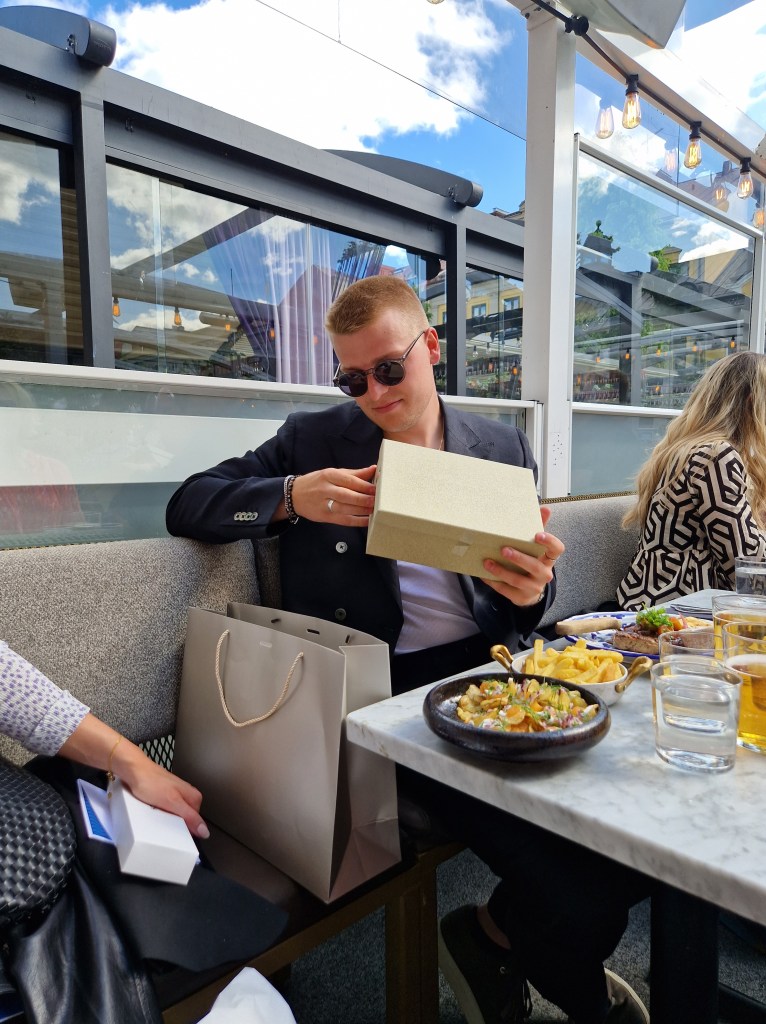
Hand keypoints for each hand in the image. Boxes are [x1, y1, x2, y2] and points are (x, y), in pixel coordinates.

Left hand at [59, 714, 209, 838]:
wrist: (133, 769)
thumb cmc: (151, 783)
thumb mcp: (172, 803)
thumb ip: (189, 817)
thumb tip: (205, 831)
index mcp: (194, 797)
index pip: (196, 823)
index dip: (187, 832)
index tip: (175, 838)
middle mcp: (187, 794)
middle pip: (186, 819)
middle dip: (176, 825)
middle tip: (164, 828)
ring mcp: (175, 793)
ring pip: (176, 814)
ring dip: (167, 819)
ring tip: (157, 820)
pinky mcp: (164, 793)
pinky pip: (166, 809)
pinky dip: (160, 813)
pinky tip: (153, 814)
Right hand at [292, 465, 376, 525]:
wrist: (294, 495)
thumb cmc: (317, 482)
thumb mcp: (333, 473)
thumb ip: (354, 474)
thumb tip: (373, 470)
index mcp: (329, 475)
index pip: (349, 480)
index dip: (364, 485)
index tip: (377, 488)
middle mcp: (325, 489)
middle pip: (347, 495)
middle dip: (364, 499)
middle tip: (378, 501)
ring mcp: (323, 504)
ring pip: (345, 509)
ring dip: (362, 510)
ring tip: (375, 510)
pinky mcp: (324, 517)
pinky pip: (343, 520)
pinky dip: (356, 521)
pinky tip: (367, 520)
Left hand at [480, 506, 563, 607]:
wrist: (529, 591)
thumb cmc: (531, 563)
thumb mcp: (535, 548)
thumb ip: (538, 528)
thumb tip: (544, 508)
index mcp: (548, 559)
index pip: (557, 549)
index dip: (549, 542)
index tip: (537, 534)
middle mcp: (544, 574)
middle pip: (535, 566)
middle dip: (519, 558)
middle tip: (504, 550)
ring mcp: (532, 587)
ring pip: (517, 580)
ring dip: (501, 571)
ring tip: (487, 562)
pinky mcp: (520, 597)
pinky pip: (505, 590)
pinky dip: (493, 582)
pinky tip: (483, 575)